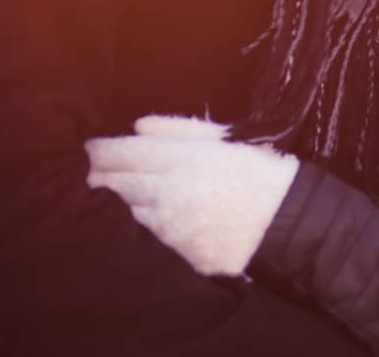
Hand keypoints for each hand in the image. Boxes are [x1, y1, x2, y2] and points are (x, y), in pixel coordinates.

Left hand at [86, 115, 299, 275]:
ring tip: (121, 190)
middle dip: (100, 175)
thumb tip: (138, 127)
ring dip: (123, 200)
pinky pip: (152, 235)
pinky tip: (151, 215)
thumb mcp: (227, 139)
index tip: (90, 148)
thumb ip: (179, 130)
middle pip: (118, 183)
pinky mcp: (179, 252)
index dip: (101, 150)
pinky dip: (147, 222)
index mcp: (183, 159)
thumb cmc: (262, 171)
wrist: (289, 222)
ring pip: (131, 211)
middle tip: (90, 171)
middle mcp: (171, 193)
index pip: (124, 153)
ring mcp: (173, 227)